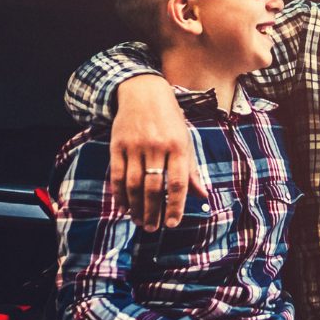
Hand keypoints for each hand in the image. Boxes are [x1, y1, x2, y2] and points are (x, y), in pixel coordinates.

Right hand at [111, 74, 208, 229]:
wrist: (143, 91)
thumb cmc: (170, 120)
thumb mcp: (185, 140)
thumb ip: (191, 169)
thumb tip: (203, 195)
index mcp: (178, 146)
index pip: (178, 182)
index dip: (175, 206)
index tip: (172, 224)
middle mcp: (156, 146)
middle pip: (154, 187)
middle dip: (153, 211)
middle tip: (153, 228)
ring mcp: (135, 145)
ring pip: (133, 184)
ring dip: (136, 206)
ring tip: (140, 221)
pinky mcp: (117, 144)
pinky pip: (116, 174)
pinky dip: (119, 194)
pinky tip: (124, 207)